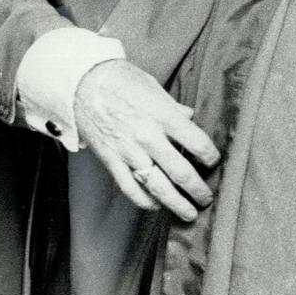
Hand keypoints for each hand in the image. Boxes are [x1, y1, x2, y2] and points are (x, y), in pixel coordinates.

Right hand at [73, 59, 220, 219]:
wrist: (82, 82)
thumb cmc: (121, 81)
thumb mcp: (155, 88)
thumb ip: (174, 108)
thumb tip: (190, 117)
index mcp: (163, 115)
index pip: (197, 143)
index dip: (210, 157)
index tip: (213, 162)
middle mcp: (148, 136)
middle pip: (181, 172)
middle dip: (198, 190)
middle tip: (207, 198)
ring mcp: (128, 151)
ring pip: (157, 186)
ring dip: (176, 204)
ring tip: (189, 213)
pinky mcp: (110, 160)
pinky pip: (130, 188)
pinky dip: (144, 201)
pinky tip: (156, 205)